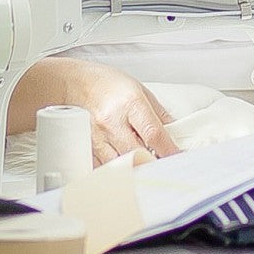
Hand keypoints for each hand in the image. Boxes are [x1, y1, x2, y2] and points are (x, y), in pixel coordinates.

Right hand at [9, 57, 179, 164]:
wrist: (74, 83)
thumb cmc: (107, 84)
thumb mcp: (140, 90)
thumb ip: (158, 114)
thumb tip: (175, 134)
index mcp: (130, 104)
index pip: (154, 135)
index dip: (170, 151)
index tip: (179, 159)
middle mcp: (113, 122)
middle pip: (138, 155)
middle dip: (154, 163)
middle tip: (164, 165)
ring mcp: (98, 137)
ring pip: (122, 165)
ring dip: (136, 168)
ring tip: (144, 166)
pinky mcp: (89, 148)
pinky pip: (106, 167)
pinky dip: (118, 170)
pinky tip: (125, 166)